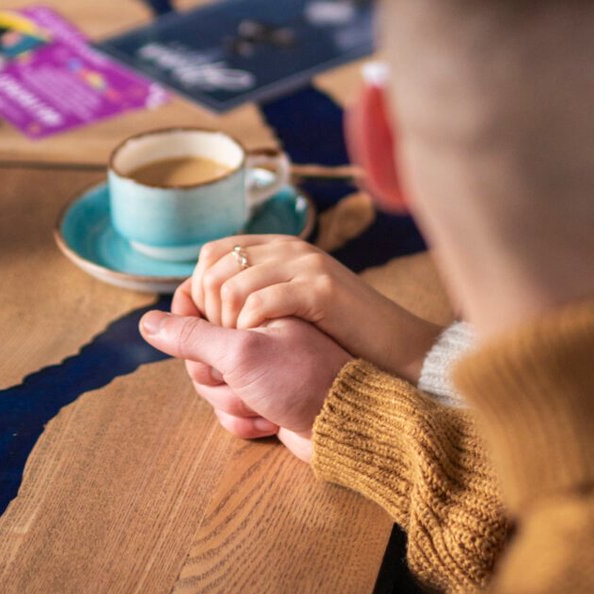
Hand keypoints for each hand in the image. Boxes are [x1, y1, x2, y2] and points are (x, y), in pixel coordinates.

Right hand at [143, 303, 356, 462]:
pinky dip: (243, 421)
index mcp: (252, 305)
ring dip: (231, 403)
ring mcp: (260, 365)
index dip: (195, 334)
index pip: (194, 308)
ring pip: (210, 384)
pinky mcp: (265, 396)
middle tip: (242, 382)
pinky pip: (228, 410)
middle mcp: (255, 330)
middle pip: (197, 352)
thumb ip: (191, 335)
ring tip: (263, 406)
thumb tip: (147, 322)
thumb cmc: (298, 380)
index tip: (216, 348)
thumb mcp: (240, 352)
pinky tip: (269, 424)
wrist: (344, 425)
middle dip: (215, 378)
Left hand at [190, 235, 441, 369]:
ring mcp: (307, 266)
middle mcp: (290, 248)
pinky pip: (262, 302)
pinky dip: (250, 327)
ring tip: (241, 346)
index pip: (213, 252)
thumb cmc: (341, 333)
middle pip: (214, 267)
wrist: (396, 345)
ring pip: (232, 287)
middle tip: (222, 340)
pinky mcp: (320, 290)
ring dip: (226, 324)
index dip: (197, 289)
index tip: (206, 324)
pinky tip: (261, 342)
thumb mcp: (295, 302)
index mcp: (281, 247)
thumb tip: (209, 300)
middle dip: (207, 309)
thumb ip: (259, 291)